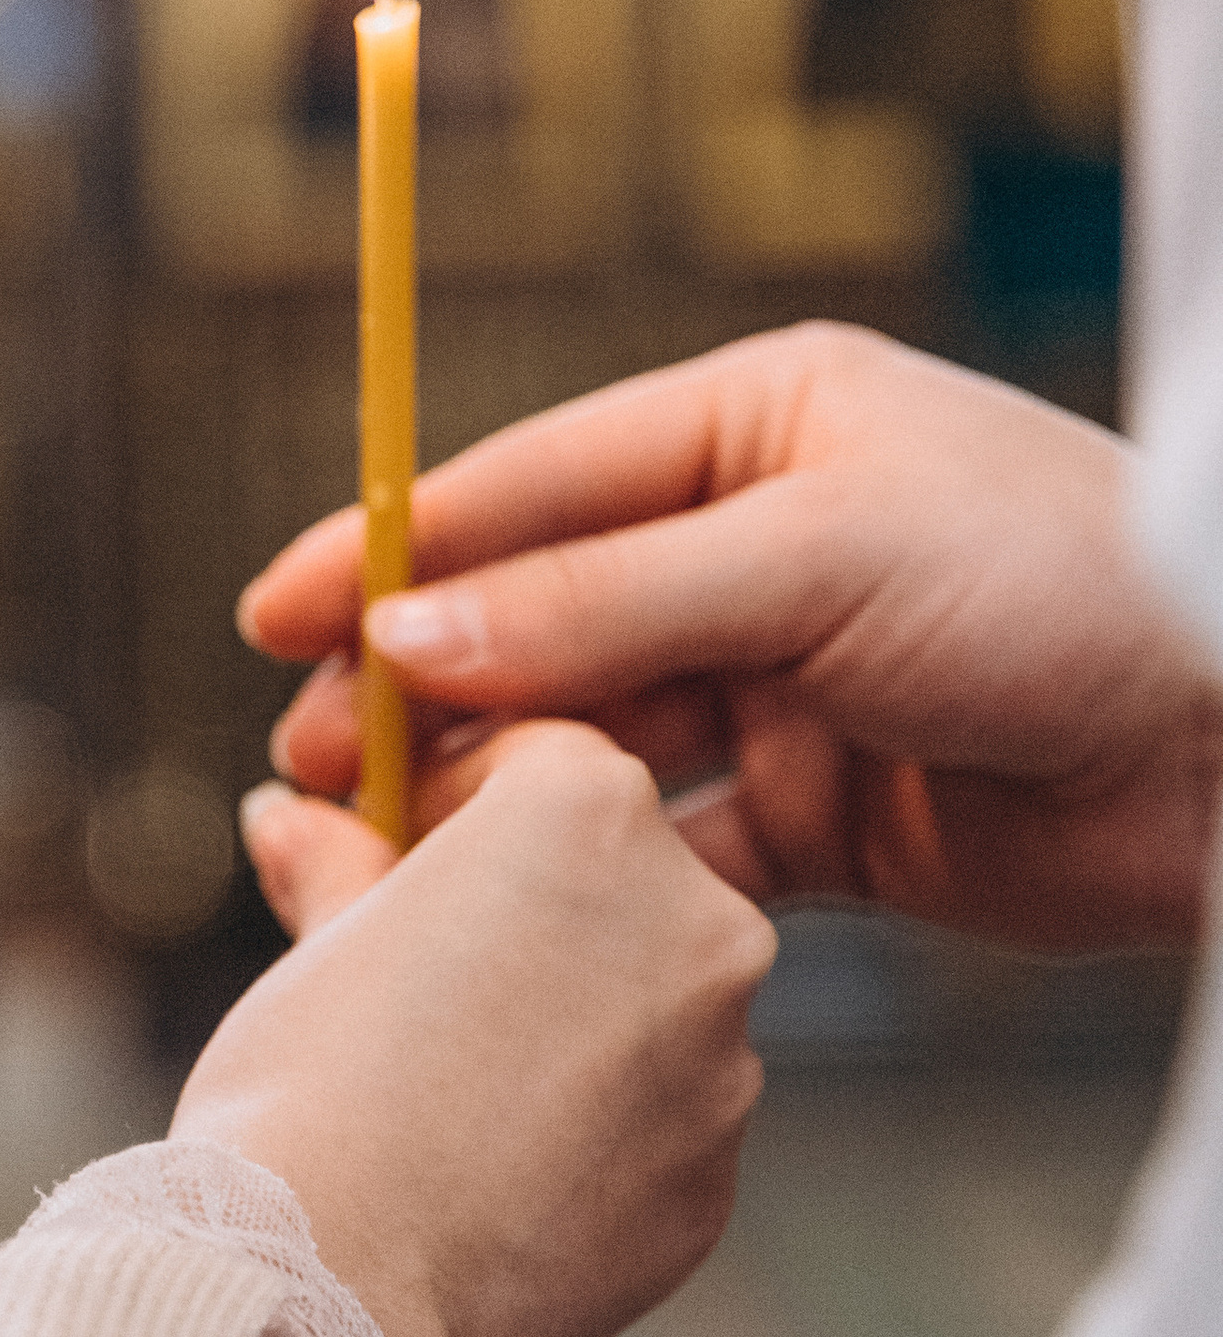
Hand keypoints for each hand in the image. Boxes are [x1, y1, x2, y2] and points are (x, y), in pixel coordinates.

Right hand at [177, 726, 777, 1336]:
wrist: (328, 1294)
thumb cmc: (303, 1094)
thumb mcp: (315, 944)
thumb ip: (344, 866)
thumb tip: (303, 828)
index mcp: (592, 813)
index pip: (538, 762)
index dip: (452, 807)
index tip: (390, 856)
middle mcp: (696, 917)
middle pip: (611, 882)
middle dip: (524, 916)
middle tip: (410, 981)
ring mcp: (722, 1061)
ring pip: (640, 1010)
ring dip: (560, 1029)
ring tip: (439, 1099)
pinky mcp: (715, 1181)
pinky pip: (652, 1125)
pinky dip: (585, 1137)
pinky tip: (484, 1179)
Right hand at [243, 324, 1222, 954]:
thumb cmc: (1063, 593)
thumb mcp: (814, 562)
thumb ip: (604, 604)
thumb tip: (406, 634)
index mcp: (760, 426)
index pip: (534, 486)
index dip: (394, 549)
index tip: (273, 612)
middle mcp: (760, 546)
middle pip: (544, 620)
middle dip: (423, 691)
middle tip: (306, 764)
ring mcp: (787, 684)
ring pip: (592, 741)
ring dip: (491, 792)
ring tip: (378, 848)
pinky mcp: (820, 814)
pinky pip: (668, 845)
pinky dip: (592, 878)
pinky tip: (513, 911)